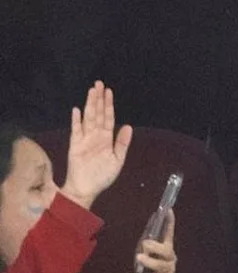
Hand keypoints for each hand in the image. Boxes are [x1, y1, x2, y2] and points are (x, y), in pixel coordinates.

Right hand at [60, 81, 132, 209]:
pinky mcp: (75, 145)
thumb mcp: (117, 160)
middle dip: (98, 99)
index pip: (108, 118)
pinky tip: (77, 110)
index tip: (109, 92)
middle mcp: (95, 136)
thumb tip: (128, 126)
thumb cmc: (102, 175)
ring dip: (89, 105)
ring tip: (91, 91)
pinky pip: (76, 130)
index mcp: (106, 139)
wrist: (87, 188)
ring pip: (88, 118)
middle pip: (97, 114)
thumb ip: (122, 143)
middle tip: (99, 84)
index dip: (109, 105)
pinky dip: (76, 121)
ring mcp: (85, 139)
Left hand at [126, 208, 176, 272]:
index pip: (169, 235)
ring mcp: (166, 272)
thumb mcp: (147, 254)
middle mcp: (169, 260)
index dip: (170, 223)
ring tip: (138, 258)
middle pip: (166, 251)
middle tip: (145, 244)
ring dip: (149, 261)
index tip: (169, 210)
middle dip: (156, 247)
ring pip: (159, 265)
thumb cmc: (150, 270)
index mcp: (166, 250)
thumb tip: (146, 228)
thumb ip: (146, 243)